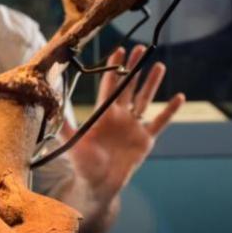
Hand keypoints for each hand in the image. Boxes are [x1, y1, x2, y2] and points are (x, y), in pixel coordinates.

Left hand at [70, 44, 184, 203]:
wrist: (99, 184)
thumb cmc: (83, 164)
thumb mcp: (73, 143)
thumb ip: (65, 126)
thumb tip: (51, 108)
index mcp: (103, 114)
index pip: (110, 85)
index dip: (115, 68)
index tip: (119, 50)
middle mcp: (119, 116)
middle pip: (128, 87)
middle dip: (134, 68)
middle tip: (140, 48)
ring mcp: (133, 126)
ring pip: (145, 99)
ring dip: (152, 83)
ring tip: (159, 65)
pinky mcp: (145, 139)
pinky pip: (160, 122)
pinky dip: (170, 110)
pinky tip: (180, 97)